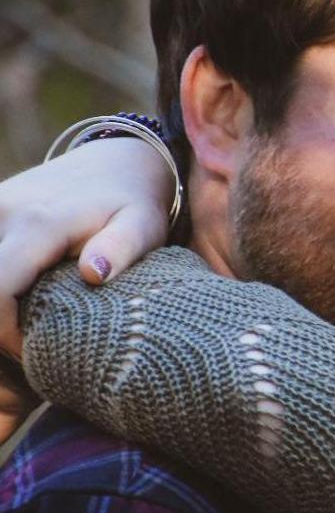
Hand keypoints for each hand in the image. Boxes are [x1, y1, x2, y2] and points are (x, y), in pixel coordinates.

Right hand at [0, 136, 172, 359]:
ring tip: (24, 320)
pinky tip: (18, 296)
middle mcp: (4, 211)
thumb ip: (121, 249)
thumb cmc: (135, 204)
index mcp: (39, 223)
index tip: (35, 351)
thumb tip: (93, 274)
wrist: (117, 162)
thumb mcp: (143, 227)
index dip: (6, 331)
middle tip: (30, 344)